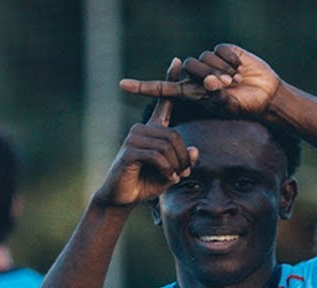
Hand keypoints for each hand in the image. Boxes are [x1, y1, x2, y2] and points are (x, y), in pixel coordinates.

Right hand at [93, 58, 198, 206]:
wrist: (120, 198)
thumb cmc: (145, 183)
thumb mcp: (171, 172)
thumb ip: (184, 161)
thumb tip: (195, 151)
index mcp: (151, 130)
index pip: (163, 103)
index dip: (169, 81)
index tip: (176, 61)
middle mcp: (141, 129)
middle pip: (174, 135)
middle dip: (184, 156)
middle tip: (185, 173)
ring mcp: (133, 138)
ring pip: (167, 145)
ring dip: (176, 164)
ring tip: (175, 177)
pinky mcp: (129, 151)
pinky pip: (157, 155)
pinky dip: (167, 168)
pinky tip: (168, 177)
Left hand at [120, 44, 280, 118]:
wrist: (267, 94)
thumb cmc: (247, 106)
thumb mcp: (231, 106)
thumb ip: (218, 96)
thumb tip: (209, 82)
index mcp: (193, 93)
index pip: (162, 88)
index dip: (142, 87)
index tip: (121, 85)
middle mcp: (198, 77)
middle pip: (188, 67)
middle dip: (209, 76)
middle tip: (228, 85)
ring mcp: (209, 63)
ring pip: (203, 57)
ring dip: (221, 69)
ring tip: (237, 79)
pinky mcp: (223, 51)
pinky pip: (219, 49)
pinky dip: (231, 59)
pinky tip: (241, 67)